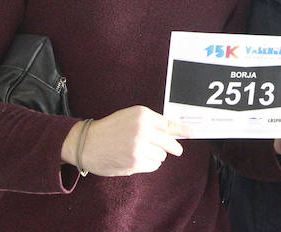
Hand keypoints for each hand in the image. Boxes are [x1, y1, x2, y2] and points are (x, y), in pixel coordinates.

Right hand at [61, 106, 191, 176]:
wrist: (87, 144)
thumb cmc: (110, 129)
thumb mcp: (131, 117)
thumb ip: (152, 123)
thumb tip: (174, 131)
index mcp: (142, 115)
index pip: (169, 124)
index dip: (182, 130)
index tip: (193, 133)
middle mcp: (143, 130)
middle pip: (170, 142)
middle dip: (174, 147)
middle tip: (177, 150)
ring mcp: (139, 147)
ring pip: (162, 155)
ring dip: (156, 155)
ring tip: (140, 151)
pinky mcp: (135, 163)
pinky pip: (154, 165)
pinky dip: (150, 163)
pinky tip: (138, 159)